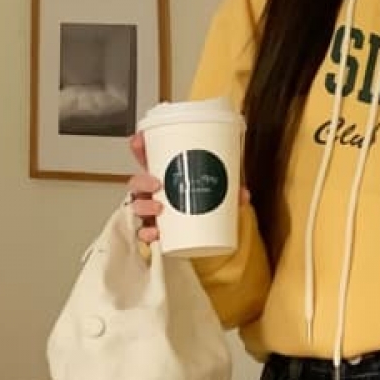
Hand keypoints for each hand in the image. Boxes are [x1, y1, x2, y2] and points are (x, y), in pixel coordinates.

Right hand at [125, 132, 250, 245]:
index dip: (139, 148)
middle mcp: (152, 194)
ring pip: (136, 206)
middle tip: (157, 183)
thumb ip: (229, 192)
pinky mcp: (154, 232)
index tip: (140, 140)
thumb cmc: (203, 209)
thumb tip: (243, 194)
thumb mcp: (217, 195)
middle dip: (142, 180)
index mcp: (164, 178)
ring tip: (159, 207)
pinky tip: (155, 234)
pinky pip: (143, 233)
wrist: (205, 240)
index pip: (146, 159)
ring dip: (143, 205)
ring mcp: (150, 213)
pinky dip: (147, 234)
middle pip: (136, 182)